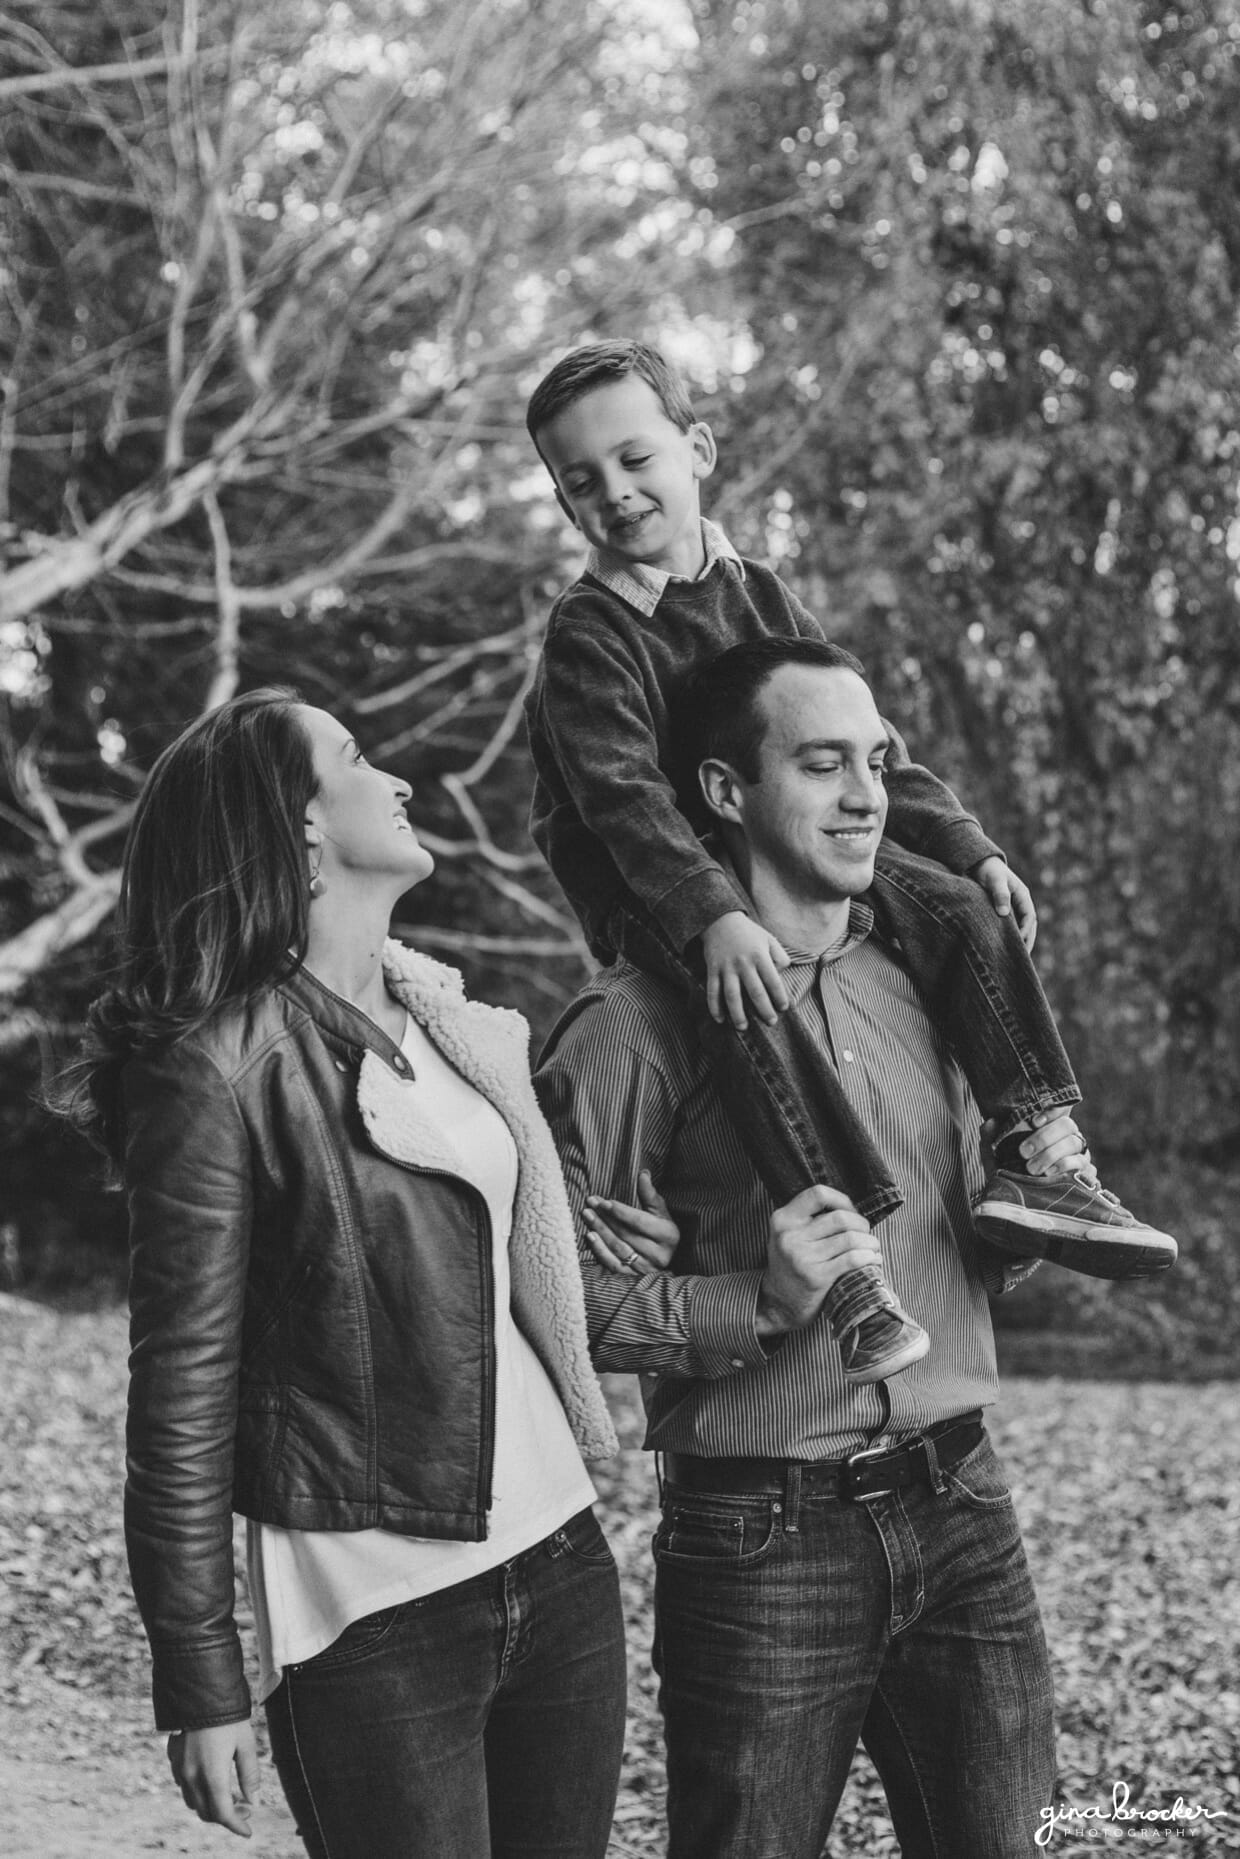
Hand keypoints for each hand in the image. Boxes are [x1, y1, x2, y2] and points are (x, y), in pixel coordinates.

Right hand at [168, 1721, 258, 1837]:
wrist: (197, 1691)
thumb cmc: (227, 1716)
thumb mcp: (245, 1744)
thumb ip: (250, 1775)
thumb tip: (253, 1801)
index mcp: (212, 1776)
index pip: (223, 1814)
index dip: (237, 1826)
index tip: (248, 1831)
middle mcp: (191, 1778)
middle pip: (207, 1813)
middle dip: (226, 1816)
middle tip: (245, 1808)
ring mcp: (179, 1769)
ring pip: (193, 1801)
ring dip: (211, 1805)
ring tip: (231, 1794)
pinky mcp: (173, 1758)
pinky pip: (184, 1785)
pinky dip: (199, 1791)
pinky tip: (212, 1778)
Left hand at [583, 1169, 678, 1273]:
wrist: (666, 1259)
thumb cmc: (662, 1231)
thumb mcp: (661, 1212)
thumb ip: (650, 1194)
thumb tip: (643, 1173)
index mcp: (668, 1235)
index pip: (640, 1222)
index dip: (621, 1211)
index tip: (603, 1202)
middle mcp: (659, 1254)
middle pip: (626, 1234)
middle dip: (605, 1218)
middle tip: (589, 1204)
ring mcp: (645, 1267)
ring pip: (618, 1248)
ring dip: (600, 1230)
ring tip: (587, 1216)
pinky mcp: (633, 1277)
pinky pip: (613, 1264)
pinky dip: (600, 1250)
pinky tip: (589, 1236)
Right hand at [702, 911, 790, 1029]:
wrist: (719, 920)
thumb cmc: (748, 933)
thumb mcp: (768, 939)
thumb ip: (780, 956)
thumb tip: (783, 972)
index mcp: (759, 956)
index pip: (773, 980)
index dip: (779, 996)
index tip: (783, 1008)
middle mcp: (743, 963)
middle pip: (755, 991)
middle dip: (764, 1009)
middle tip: (770, 1022)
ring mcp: (726, 968)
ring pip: (732, 995)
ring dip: (737, 1013)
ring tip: (743, 1027)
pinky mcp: (712, 970)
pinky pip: (712, 991)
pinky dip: (714, 1006)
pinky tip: (720, 1019)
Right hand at [757, 1185, 882, 1336]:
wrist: (778, 1303)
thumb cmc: (791, 1266)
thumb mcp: (788, 1236)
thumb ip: (809, 1219)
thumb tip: (852, 1209)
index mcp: (782, 1219)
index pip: (818, 1194)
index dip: (841, 1200)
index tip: (851, 1211)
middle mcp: (790, 1235)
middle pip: (840, 1217)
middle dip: (861, 1224)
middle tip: (866, 1233)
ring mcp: (803, 1257)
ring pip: (850, 1238)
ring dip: (870, 1242)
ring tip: (873, 1247)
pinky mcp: (817, 1276)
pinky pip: (852, 1259)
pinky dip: (869, 1257)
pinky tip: (872, 1260)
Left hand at [970, 855, 1037, 950]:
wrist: (979, 864)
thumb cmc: (988, 870)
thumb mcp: (994, 880)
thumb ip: (999, 894)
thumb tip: (1004, 913)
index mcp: (1022, 895)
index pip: (1030, 917)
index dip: (1025, 930)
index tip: (1018, 942)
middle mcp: (1020, 903)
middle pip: (1029, 926)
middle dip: (1027, 941)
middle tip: (1023, 958)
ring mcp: (1013, 907)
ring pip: (1020, 927)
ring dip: (1020, 941)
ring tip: (1015, 959)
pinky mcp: (1003, 911)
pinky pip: (1010, 927)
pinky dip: (1009, 937)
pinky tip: (1003, 949)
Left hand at [994, 1110, 1093, 1181]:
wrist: (1021, 1206)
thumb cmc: (1010, 1175)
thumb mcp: (996, 1159)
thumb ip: (991, 1139)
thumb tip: (990, 1122)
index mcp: (1050, 1128)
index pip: (1058, 1109)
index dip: (1050, 1111)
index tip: (1033, 1122)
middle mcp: (1068, 1139)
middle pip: (1067, 1125)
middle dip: (1045, 1137)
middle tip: (1024, 1152)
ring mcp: (1080, 1156)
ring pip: (1074, 1143)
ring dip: (1052, 1154)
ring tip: (1032, 1169)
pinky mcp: (1086, 1174)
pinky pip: (1084, 1165)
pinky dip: (1067, 1167)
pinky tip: (1050, 1174)